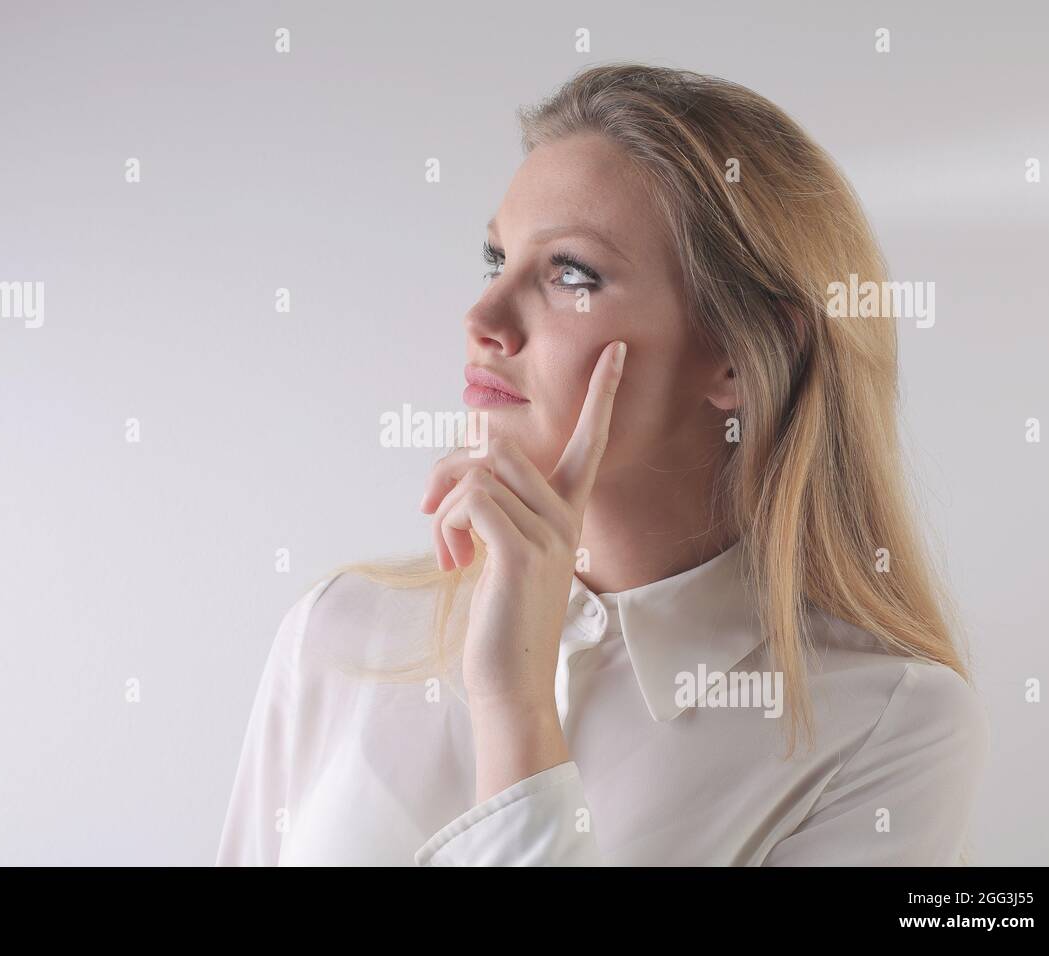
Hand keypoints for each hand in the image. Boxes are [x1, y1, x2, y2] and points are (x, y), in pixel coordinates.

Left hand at [419, 340, 625, 712]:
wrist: (512, 682)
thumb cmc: (501, 620)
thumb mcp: (497, 552)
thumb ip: (489, 507)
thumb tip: (451, 474)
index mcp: (566, 515)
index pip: (590, 443)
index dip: (602, 396)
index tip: (617, 353)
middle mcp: (566, 518)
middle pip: (501, 447)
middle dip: (451, 472)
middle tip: (431, 513)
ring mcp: (549, 535)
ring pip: (479, 474)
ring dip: (444, 509)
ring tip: (450, 553)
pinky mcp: (521, 553)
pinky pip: (472, 501)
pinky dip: (447, 525)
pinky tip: (453, 563)